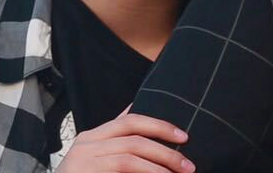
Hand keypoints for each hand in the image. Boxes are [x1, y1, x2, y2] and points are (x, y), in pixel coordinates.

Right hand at [57, 107, 194, 172]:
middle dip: (165, 150)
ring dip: (160, 166)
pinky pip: (122, 170)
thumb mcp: (96, 154)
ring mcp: (84, 160)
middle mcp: (86, 144)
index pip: (130, 121)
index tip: (183, 136)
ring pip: (130, 157)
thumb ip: (115, 135)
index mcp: (92, 136)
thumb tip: (135, 106)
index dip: (159, 126)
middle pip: (134, 138)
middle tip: (188, 164)